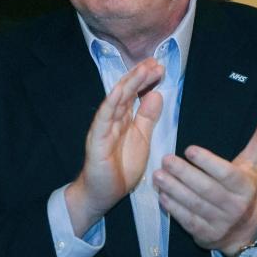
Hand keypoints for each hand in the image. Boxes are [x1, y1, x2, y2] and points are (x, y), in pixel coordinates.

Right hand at [65, 58, 163, 235]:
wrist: (103, 194)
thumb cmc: (120, 167)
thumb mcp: (142, 139)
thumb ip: (147, 118)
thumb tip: (156, 94)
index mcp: (124, 118)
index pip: (135, 93)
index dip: (146, 79)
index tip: (159, 67)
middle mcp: (113, 118)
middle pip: (126, 91)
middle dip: (140, 76)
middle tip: (154, 62)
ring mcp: (103, 127)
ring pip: (116, 100)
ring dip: (129, 83)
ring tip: (143, 69)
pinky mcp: (96, 139)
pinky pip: (103, 118)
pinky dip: (110, 103)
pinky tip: (119, 91)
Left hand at [153, 112, 256, 255]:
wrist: (244, 232)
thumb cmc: (243, 190)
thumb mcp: (253, 166)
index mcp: (245, 187)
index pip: (226, 174)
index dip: (208, 162)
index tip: (189, 149)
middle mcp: (234, 206)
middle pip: (207, 189)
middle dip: (184, 174)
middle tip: (165, 159)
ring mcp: (220, 223)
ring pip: (195, 205)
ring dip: (174, 190)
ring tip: (158, 175)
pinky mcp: (205, 235)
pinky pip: (188, 221)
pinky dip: (174, 209)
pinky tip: (162, 196)